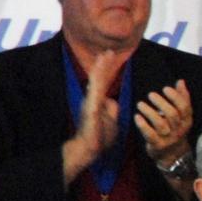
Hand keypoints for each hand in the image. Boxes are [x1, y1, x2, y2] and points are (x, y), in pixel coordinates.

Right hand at [62, 49, 124, 182]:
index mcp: (98, 102)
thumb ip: (111, 109)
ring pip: (97, 82)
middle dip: (104, 65)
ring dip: (101, 68)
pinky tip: (99, 71)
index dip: (107, 70)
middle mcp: (92, 100)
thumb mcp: (111, 121)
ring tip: (106, 55)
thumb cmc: (99, 137)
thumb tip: (113, 100)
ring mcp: (90, 103)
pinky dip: (97, 80)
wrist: (89, 149)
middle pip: (99, 79)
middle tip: (109, 51)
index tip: (110, 57)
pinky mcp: (90, 108)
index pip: (103, 83)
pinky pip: (95, 91)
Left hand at [134, 79, 194, 162]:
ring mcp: (168, 138)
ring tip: (140, 104)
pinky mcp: (157, 145)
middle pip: (172, 114)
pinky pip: (150, 135)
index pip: (184, 107)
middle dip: (161, 103)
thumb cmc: (175, 130)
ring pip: (160, 124)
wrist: (173, 155)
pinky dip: (143, 125)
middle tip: (150, 94)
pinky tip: (137, 117)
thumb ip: (182, 98)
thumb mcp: (182, 116)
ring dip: (149, 112)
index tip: (165, 88)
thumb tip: (181, 81)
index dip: (175, 97)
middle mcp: (179, 130)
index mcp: (186, 121)